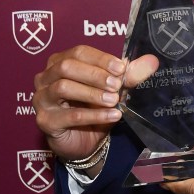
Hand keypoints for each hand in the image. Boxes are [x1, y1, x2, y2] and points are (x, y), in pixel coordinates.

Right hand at [33, 45, 157, 169]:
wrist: (85, 141)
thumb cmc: (94, 108)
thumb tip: (152, 61)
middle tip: (117, 85)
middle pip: (67, 67)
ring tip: (114, 101)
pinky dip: (93, 115)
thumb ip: (129, 75)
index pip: (79, 52)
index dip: (101, 59)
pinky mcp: (45, 121)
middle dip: (95, 74)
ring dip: (92, 93)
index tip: (121, 68)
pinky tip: (112, 116)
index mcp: (60, 62)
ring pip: (63, 88)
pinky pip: (69, 115)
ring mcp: (42, 99)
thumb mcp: (113, 89)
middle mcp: (45, 77)